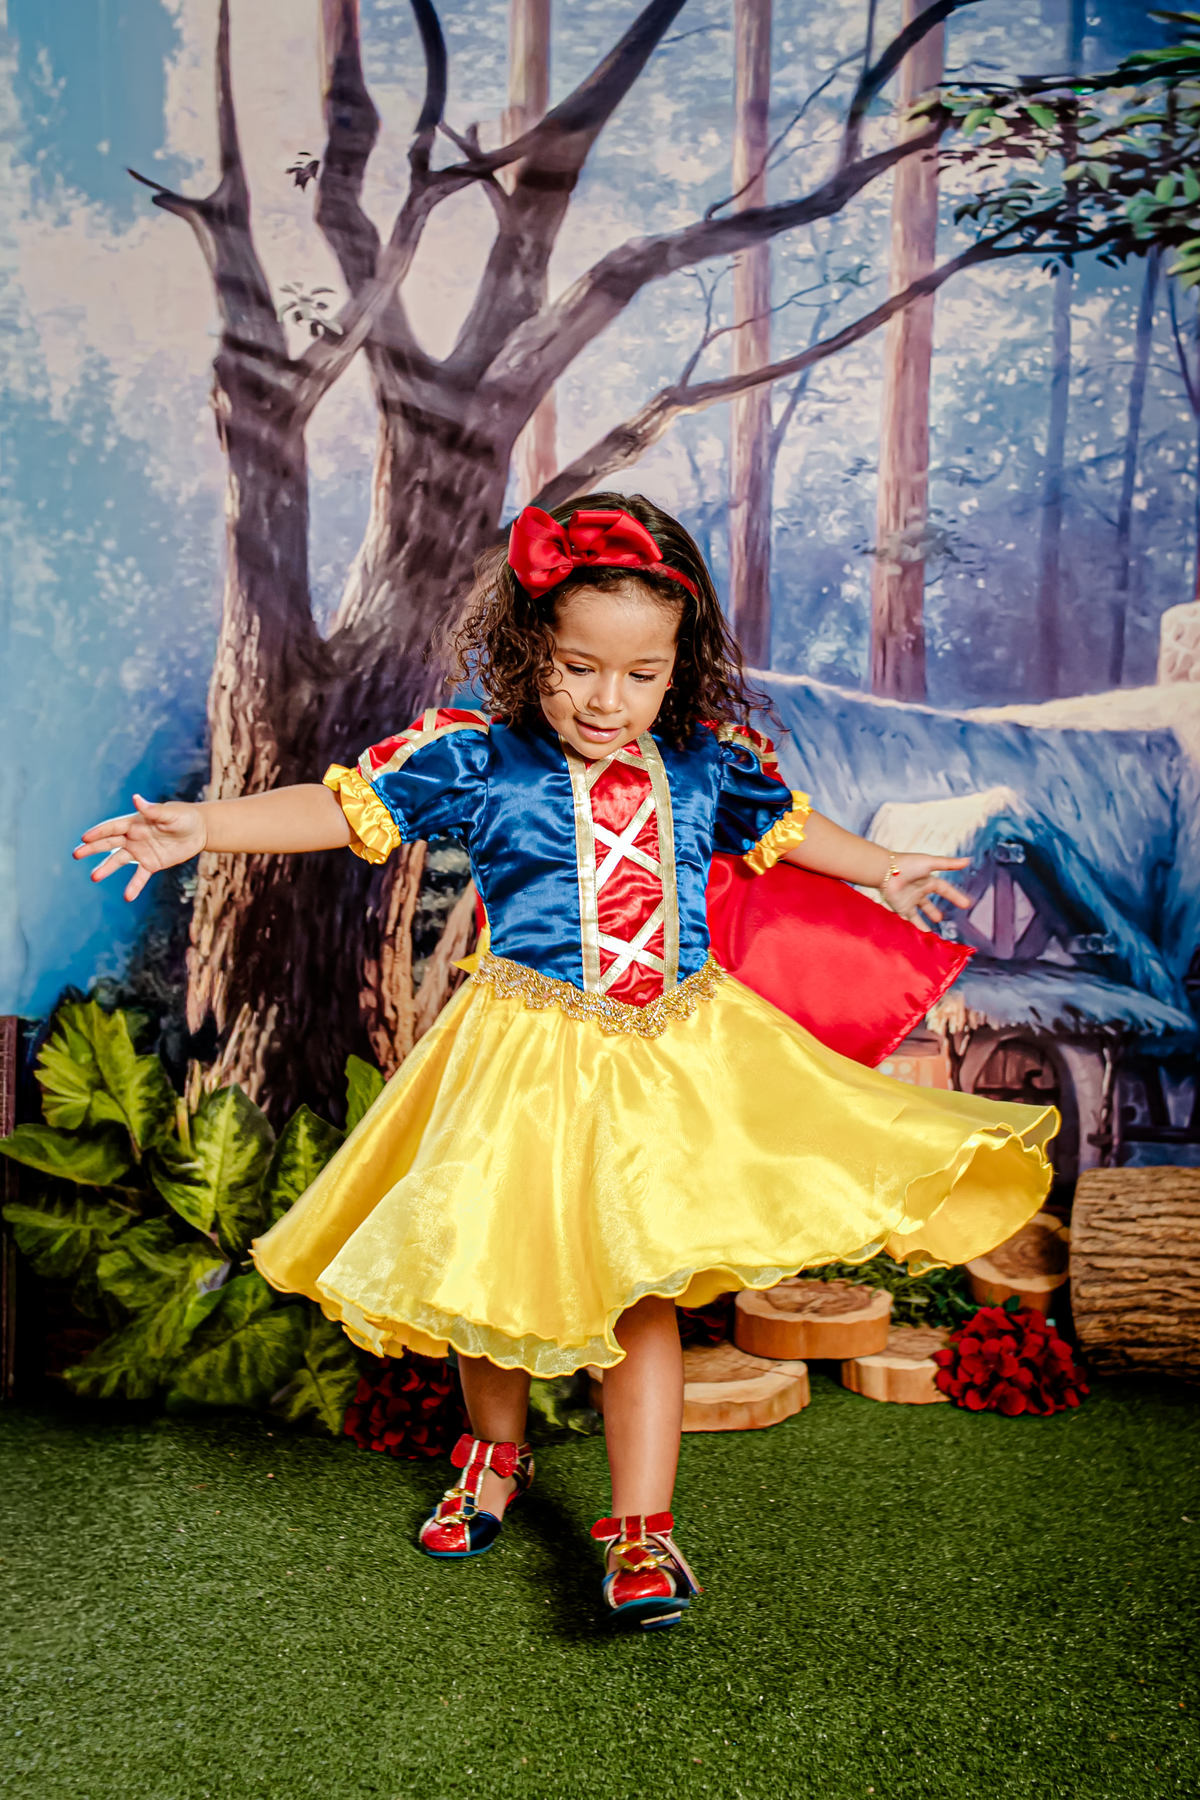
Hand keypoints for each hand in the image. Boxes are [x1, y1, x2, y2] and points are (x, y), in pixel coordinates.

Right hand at [73, 794, 207, 901]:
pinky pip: (139, 876)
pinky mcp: (151, 864)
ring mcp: (140, 852)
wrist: (199, 831)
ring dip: (106, 868)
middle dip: (92, 848)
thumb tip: (136, 798)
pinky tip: (127, 897)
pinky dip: (133, 886)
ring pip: (118, 861)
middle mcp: (133, 837)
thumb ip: (152, 810)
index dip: (99, 832)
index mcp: (135, 822)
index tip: (84, 838)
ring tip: (93, 877)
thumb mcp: (170, 814)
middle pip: (108, 843)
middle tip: (76, 854)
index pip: (112, 827)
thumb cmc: (184, 817)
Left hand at [878, 852, 970, 925]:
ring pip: (917, 915)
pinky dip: (914, 928)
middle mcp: (918, 891)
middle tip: (941, 919)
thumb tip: (968, 860)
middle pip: (928, 904)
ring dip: (923, 923)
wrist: (885, 871)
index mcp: (927, 880)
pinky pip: (909, 920)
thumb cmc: (907, 864)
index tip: (966, 904)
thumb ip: (949, 864)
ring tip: (929, 933)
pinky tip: (919, 936)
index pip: (944, 890)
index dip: (955, 896)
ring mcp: (908, 900)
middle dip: (934, 911)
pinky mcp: (900, 908)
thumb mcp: (931, 863)